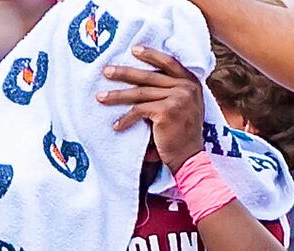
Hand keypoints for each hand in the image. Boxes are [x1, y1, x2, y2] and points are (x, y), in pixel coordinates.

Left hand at [97, 47, 204, 172]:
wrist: (190, 157)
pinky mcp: (166, 111)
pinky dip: (125, 119)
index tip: (133, 49)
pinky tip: (116, 125)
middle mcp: (186, 88)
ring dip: (117, 96)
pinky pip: (139, 111)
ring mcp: (177, 98)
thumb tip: (143, 76)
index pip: (169, 62)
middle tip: (106, 72)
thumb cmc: (183, 134)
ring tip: (101, 97)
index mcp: (192, 83)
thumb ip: (172, 90)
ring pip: (140, 93)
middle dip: (124, 73)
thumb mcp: (184, 106)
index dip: (151, 55)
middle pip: (149, 76)